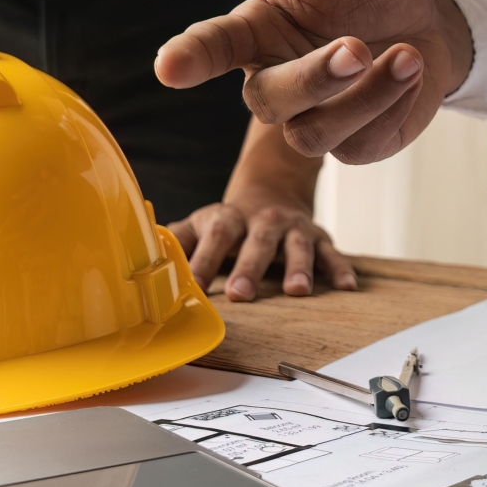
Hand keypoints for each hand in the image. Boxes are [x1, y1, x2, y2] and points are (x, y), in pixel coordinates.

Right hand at [153, 0, 473, 164]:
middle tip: (356, 49)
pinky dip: (393, 105)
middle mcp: (275, 79)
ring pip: (313, 133)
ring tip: (405, 54)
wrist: (426, 16)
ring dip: (364, 97)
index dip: (190, 57)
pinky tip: (411, 68)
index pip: (212, 46)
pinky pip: (360, 144)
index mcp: (256, 30)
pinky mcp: (354, 144)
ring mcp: (312, 118)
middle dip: (313, 78)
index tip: (169, 68)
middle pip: (268, 100)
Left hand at [169, 118, 355, 299]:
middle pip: (256, 243)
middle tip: (240, 294)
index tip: (193, 286)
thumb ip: (174, 243)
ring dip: (298, 267)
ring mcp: (293, 228)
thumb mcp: (199, 226)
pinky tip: (347, 287)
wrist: (271, 192)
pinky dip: (340, 269)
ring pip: (297, 246)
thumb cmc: (227, 223)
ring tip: (297, 291)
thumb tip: (139, 261)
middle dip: (249, 268)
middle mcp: (262, 221)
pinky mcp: (319, 237)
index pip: (214, 238)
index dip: (203, 261)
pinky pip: (332, 253)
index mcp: (227, 219)